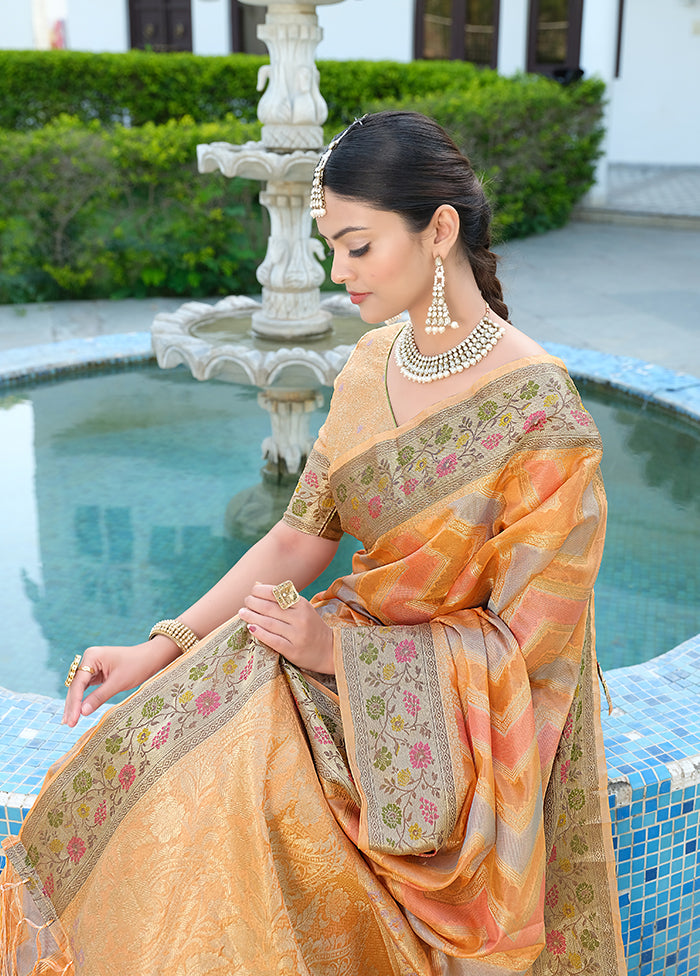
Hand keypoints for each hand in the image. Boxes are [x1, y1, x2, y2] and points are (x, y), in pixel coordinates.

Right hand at [62, 636, 178, 727]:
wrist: (151, 657)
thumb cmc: (137, 666)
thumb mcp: (118, 683)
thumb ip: (99, 697)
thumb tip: (82, 713)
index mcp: (92, 656)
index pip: (78, 683)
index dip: (74, 703)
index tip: (72, 720)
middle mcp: (89, 659)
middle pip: (76, 685)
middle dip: (72, 705)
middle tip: (68, 724)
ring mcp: (92, 665)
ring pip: (79, 688)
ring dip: (75, 704)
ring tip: (69, 722)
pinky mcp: (97, 672)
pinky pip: (86, 687)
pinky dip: (83, 699)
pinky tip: (78, 712)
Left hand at [238, 583, 333, 673]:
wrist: (330, 651)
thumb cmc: (311, 627)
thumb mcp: (302, 609)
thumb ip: (282, 599)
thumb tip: (258, 585)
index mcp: (303, 605)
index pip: (278, 594)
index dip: (262, 591)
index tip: (252, 591)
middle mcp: (301, 618)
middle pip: (271, 608)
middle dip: (254, 602)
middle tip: (245, 601)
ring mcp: (297, 635)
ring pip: (269, 623)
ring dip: (252, 616)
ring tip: (242, 612)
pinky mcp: (293, 651)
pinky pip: (272, 640)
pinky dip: (260, 633)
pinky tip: (250, 628)